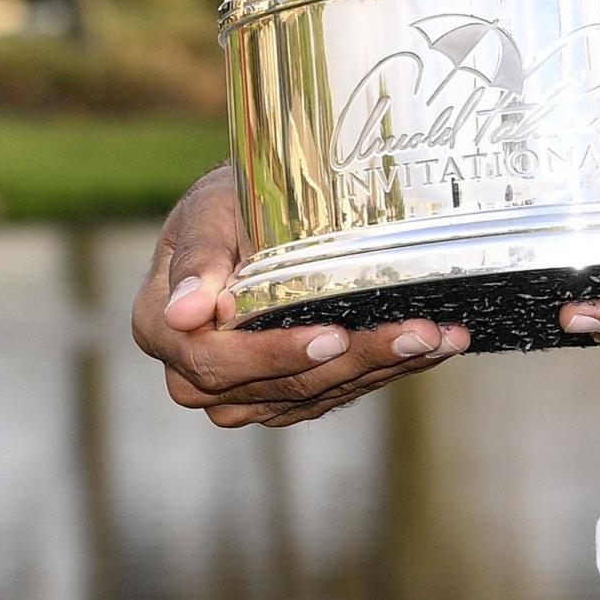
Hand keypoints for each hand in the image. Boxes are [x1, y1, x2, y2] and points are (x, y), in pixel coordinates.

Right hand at [131, 165, 469, 426]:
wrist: (244, 214)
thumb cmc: (222, 202)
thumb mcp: (207, 211)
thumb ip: (199, 260)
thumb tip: (185, 313)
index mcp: (160, 327)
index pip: (218, 359)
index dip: (277, 354)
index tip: (333, 336)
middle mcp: (193, 375)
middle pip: (277, 384)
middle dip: (356, 358)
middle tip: (419, 333)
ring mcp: (238, 393)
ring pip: (314, 395)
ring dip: (384, 366)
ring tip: (439, 337)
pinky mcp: (279, 397)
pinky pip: (332, 393)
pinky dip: (384, 370)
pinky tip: (430, 345)